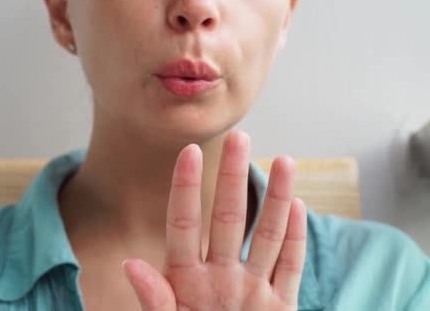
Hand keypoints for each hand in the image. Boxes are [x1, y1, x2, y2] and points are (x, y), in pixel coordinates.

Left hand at [123, 131, 306, 310]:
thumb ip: (154, 301)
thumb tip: (131, 265)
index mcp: (186, 281)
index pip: (183, 224)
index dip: (185, 188)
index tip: (188, 151)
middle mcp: (220, 277)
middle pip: (229, 219)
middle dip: (234, 179)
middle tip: (240, 138)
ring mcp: (251, 290)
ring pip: (267, 236)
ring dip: (276, 199)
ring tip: (284, 161)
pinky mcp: (279, 308)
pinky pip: (290, 268)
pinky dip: (297, 240)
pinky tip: (300, 207)